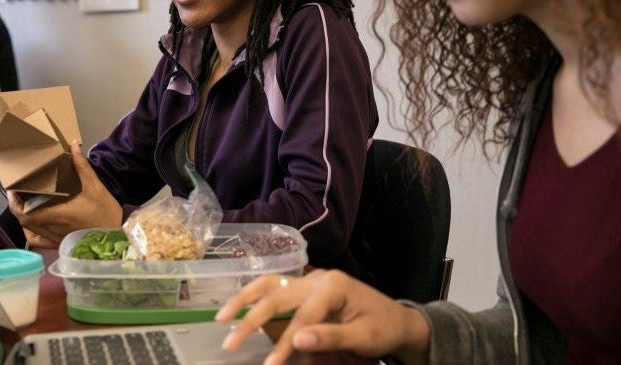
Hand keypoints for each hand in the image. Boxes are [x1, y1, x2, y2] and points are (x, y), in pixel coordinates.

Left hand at [7, 141, 121, 247]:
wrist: (118, 238)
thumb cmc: (105, 213)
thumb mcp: (95, 187)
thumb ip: (82, 167)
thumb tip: (73, 145)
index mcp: (57, 215)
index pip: (25, 213)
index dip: (14, 203)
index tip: (12, 189)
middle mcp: (52, 229)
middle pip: (24, 221)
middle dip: (16, 207)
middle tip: (17, 192)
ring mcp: (55, 240)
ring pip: (29, 232)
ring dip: (23, 219)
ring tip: (25, 205)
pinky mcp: (60, 245)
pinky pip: (39, 242)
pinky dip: (31, 233)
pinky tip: (34, 225)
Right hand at [215, 270, 430, 364]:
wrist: (397, 319)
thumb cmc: (382, 328)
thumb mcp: (363, 337)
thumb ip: (330, 337)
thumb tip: (298, 341)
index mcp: (333, 286)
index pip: (302, 317)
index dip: (285, 343)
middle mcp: (317, 277)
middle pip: (277, 294)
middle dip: (251, 319)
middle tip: (229, 341)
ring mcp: (310, 279)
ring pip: (270, 283)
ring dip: (245, 299)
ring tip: (223, 317)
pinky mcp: (306, 285)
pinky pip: (276, 286)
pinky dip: (255, 294)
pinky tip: (240, 305)